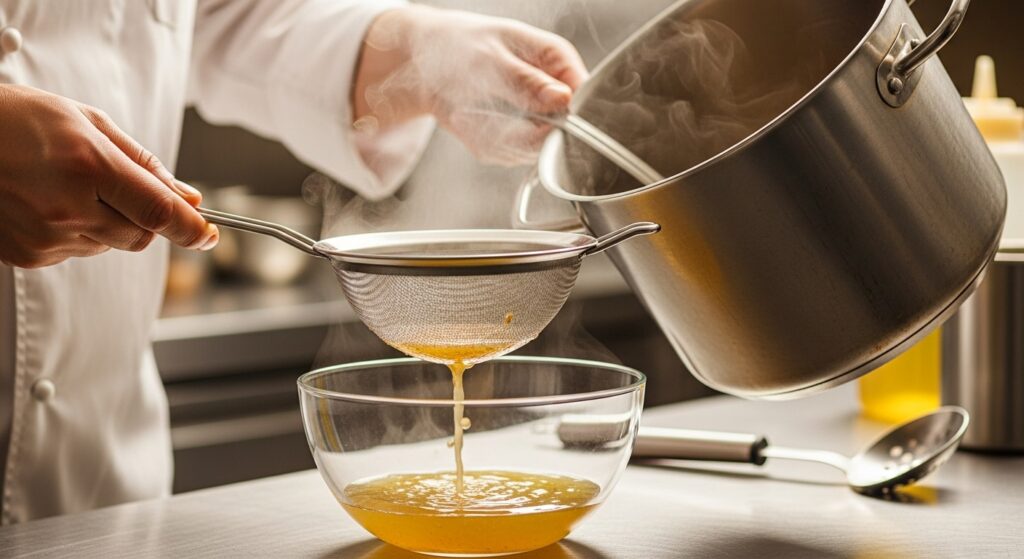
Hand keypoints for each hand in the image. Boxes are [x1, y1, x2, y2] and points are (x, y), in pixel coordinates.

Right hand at [0, 85, 217, 267]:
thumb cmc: (14, 121)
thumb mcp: (87, 123)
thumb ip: (144, 163)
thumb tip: (188, 197)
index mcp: (87, 165)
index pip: (160, 211)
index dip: (192, 227)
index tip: (209, 233)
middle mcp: (67, 207)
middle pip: (141, 236)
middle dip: (145, 218)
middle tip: (118, 188)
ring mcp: (45, 237)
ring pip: (108, 245)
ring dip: (105, 222)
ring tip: (66, 186)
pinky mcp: (28, 256)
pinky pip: (76, 252)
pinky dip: (75, 232)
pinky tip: (46, 202)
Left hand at [354, 6, 587, 164]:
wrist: (425, 63)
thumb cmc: (457, 46)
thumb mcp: (490, 58)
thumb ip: (527, 82)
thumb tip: (563, 98)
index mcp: (557, 59)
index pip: (583, 98)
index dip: (568, 117)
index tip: (540, 123)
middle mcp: (552, 90)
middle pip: (559, 132)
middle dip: (522, 134)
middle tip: (489, 116)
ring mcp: (536, 117)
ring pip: (532, 149)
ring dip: (498, 141)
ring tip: (472, 113)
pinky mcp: (517, 136)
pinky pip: (508, 155)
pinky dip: (484, 145)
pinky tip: (470, 121)